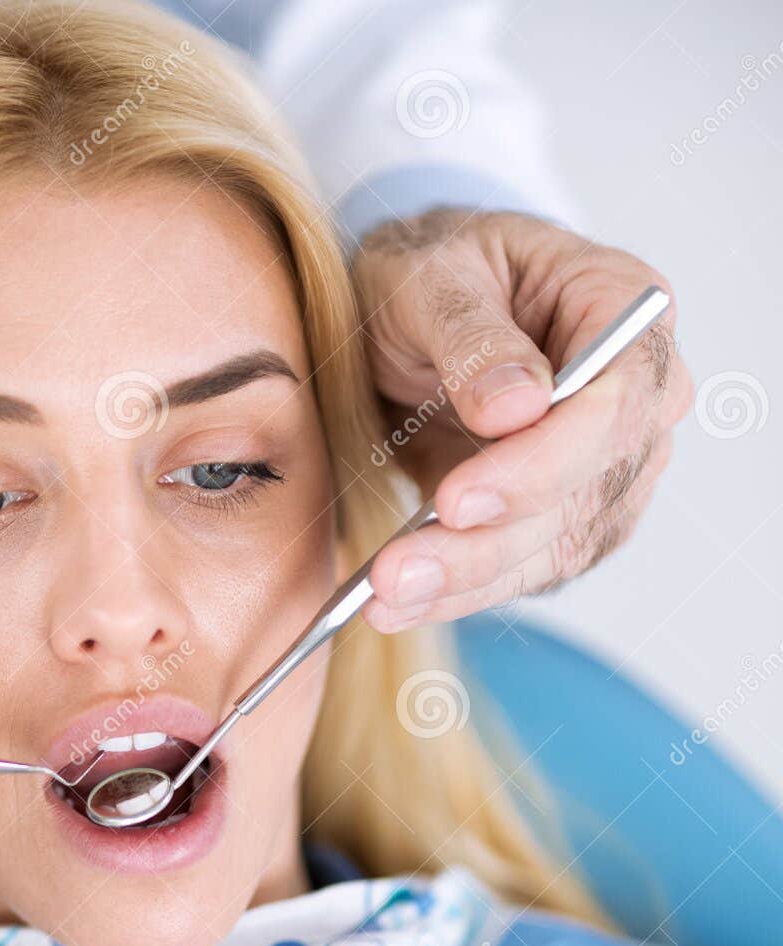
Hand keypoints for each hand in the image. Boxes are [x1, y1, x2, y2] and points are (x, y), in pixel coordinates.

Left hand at [352, 209, 691, 631]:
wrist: (409, 304)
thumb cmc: (431, 270)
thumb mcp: (430, 274)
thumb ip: (472, 335)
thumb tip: (520, 407)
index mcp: (622, 309)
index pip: (619, 403)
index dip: (545, 462)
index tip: (460, 499)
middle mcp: (634, 395)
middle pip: (589, 490)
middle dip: (489, 540)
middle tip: (397, 570)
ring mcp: (605, 463)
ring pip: (556, 544)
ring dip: (466, 580)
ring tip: (381, 596)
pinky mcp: (560, 514)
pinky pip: (521, 567)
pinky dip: (458, 591)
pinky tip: (396, 605)